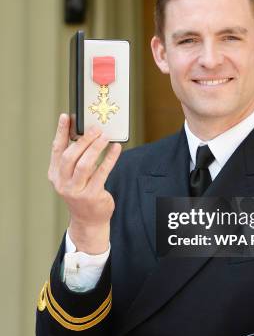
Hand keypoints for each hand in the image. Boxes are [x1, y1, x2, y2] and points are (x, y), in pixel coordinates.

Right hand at [48, 113, 121, 252]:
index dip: (61, 131)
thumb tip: (87, 133)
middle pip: (70, 156)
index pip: (57, 149)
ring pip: (84, 165)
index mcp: (55, 174)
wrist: (89, 220)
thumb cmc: (82, 191)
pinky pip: (102, 173)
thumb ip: (76, 158)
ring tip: (105, 136)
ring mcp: (76, 191)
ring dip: (95, 148)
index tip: (67, 116)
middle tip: (95, 128)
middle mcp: (63, 183)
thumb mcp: (73, 175)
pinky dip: (109, 159)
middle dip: (83, 140)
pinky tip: (115, 149)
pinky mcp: (91, 196)